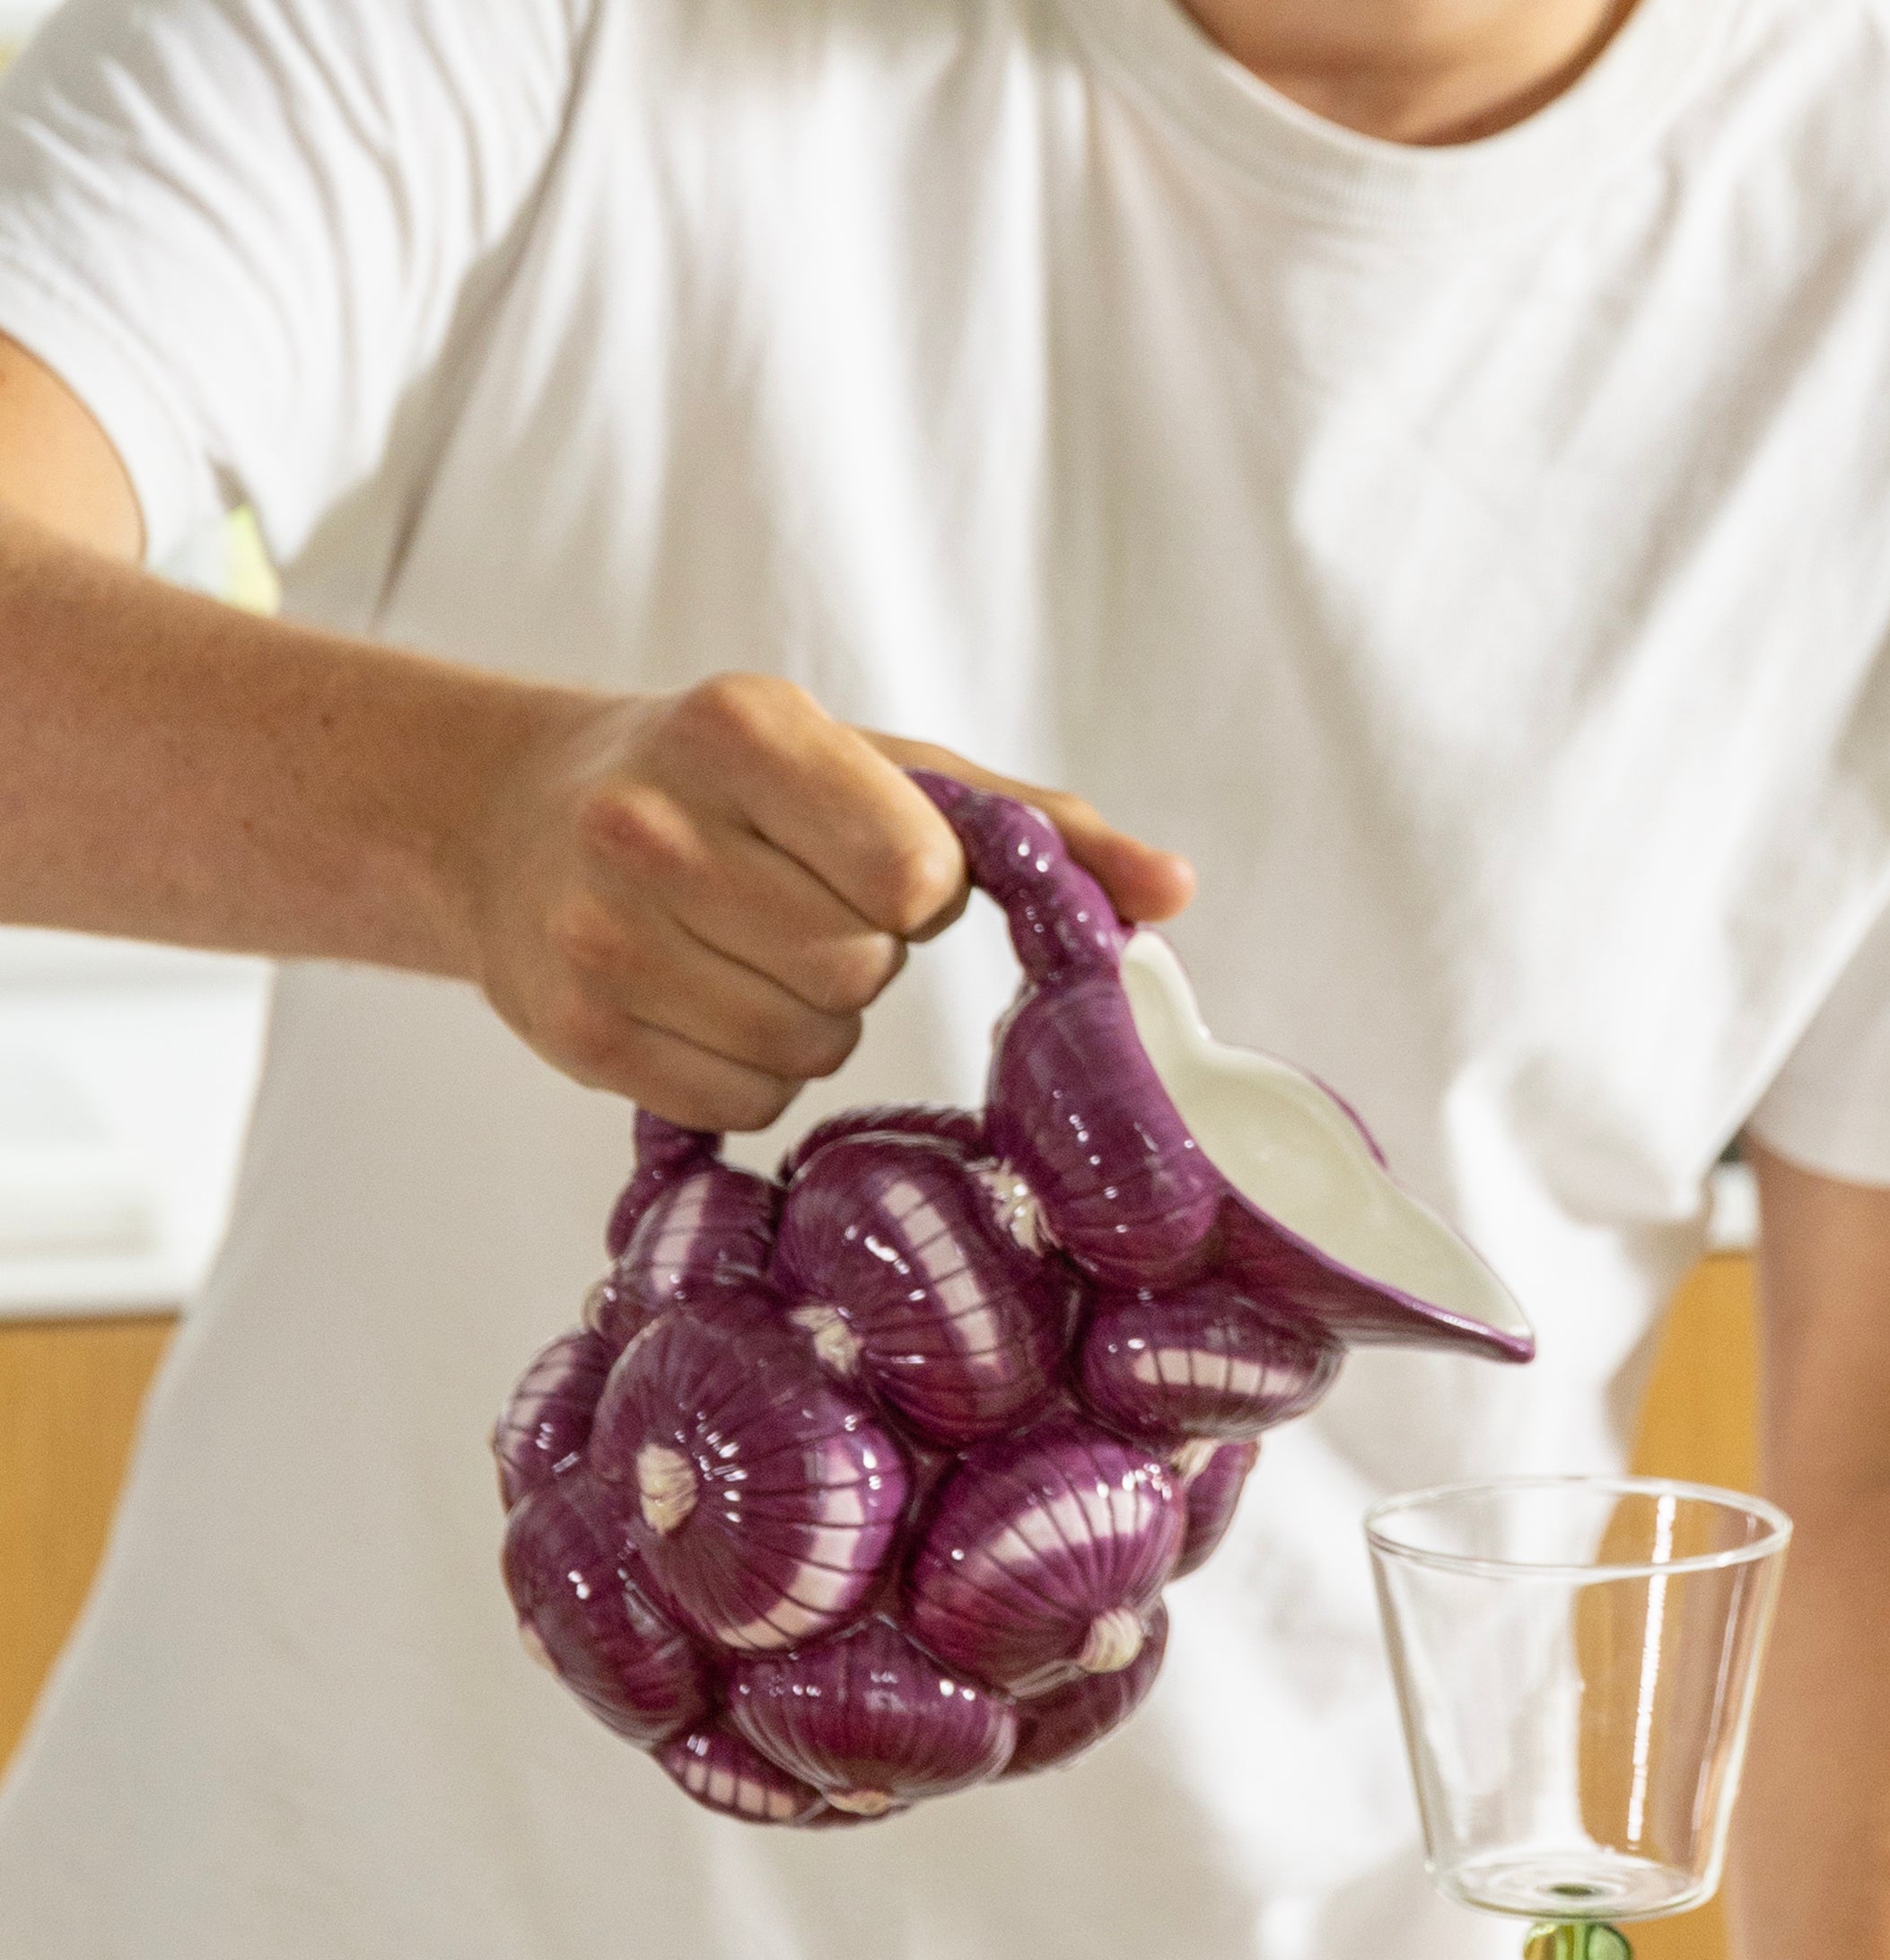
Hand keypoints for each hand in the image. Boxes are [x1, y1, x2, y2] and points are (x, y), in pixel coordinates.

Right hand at [456, 673, 1195, 1130]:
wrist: (512, 813)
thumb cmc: (740, 789)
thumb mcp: (881, 770)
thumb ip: (1034, 828)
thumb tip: (1178, 893)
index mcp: (740, 726)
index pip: (913, 871)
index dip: (919, 887)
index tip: (872, 861)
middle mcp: (650, 823)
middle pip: (858, 970)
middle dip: (858, 955)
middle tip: (794, 906)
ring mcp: (599, 933)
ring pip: (806, 1049)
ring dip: (807, 1020)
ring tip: (742, 951)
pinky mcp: (576, 1033)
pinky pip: (742, 1104)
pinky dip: (746, 1072)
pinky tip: (697, 1001)